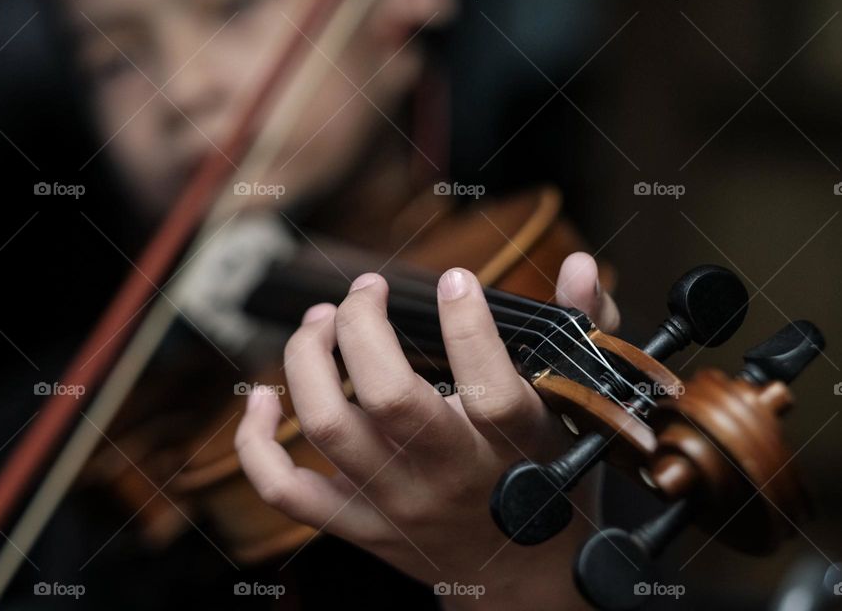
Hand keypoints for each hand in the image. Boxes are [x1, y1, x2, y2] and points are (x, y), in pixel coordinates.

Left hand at [236, 252, 618, 608]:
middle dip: (362, 325)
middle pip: (387, 398)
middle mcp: (450, 476)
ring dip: (309, 359)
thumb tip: (582, 263)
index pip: (489, 388)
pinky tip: (262, 396)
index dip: (467, 325)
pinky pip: (285, 489)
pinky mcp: (358, 524)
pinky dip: (256, 442)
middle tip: (368, 289)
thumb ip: (584, 332)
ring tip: (322, 320)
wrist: (523, 580)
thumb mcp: (582, 411)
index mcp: (513, 447)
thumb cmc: (552, 483)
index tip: (455, 279)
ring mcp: (397, 503)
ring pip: (327, 426)